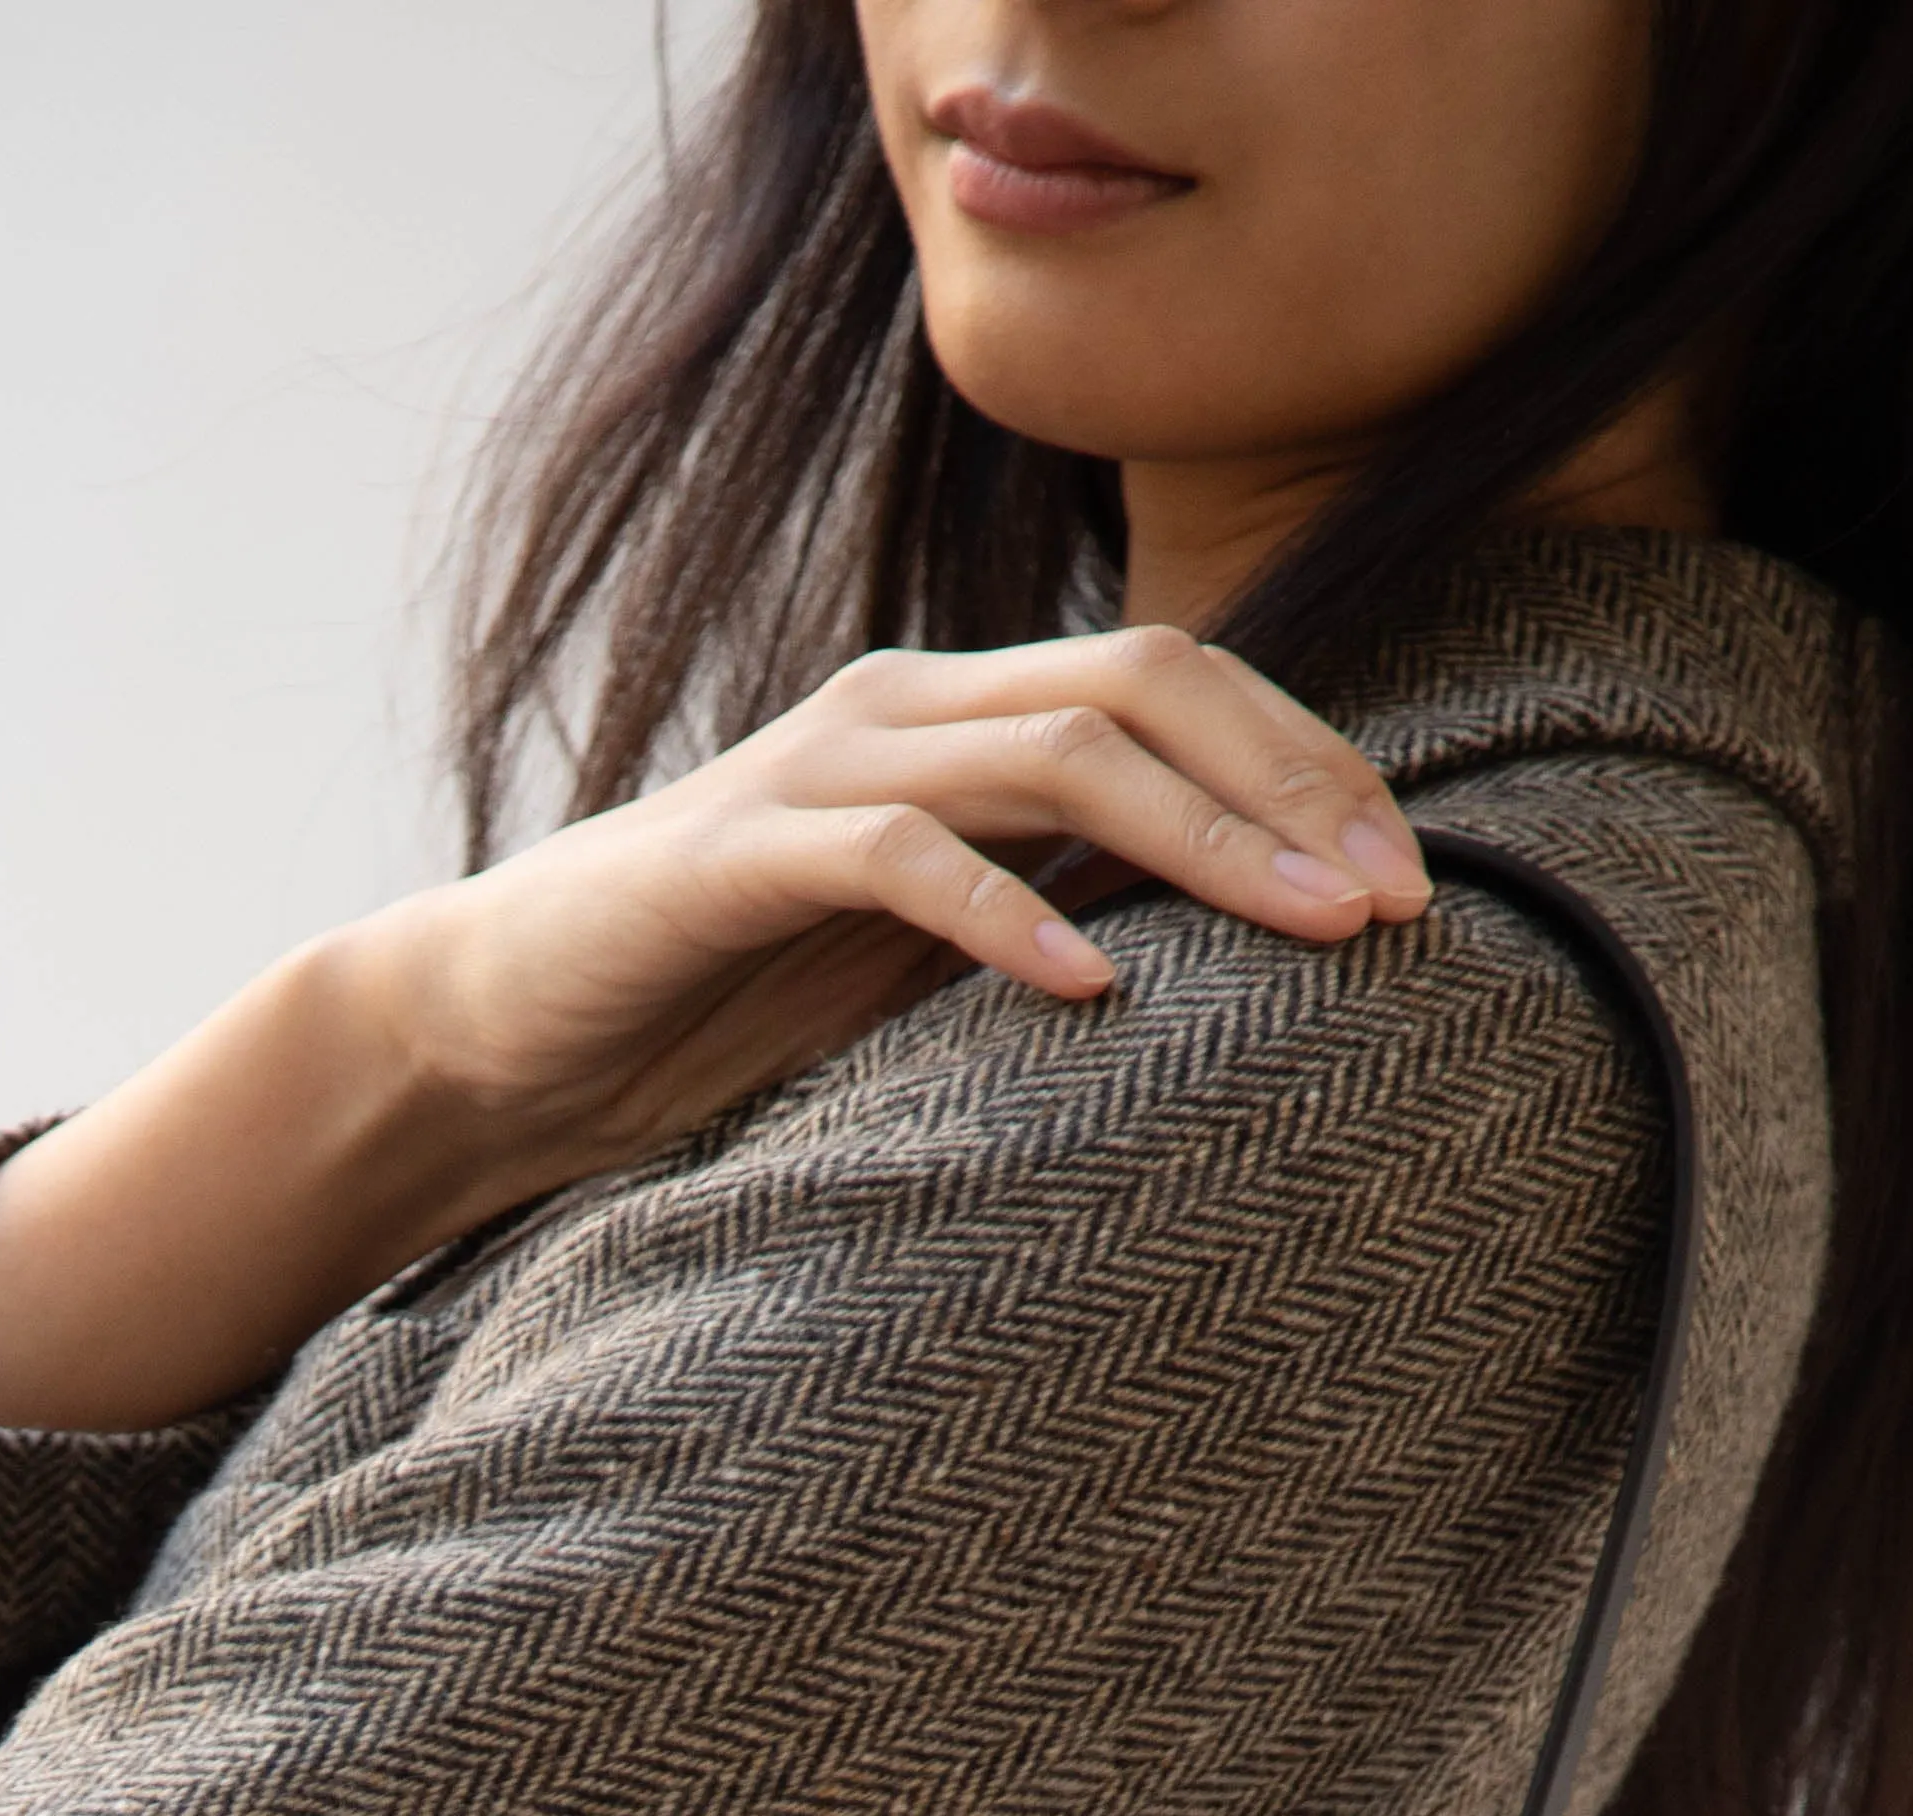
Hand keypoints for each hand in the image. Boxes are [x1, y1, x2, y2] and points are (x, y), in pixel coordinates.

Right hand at [361, 620, 1431, 1185]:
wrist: (505, 1034)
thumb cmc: (720, 1011)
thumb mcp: (924, 962)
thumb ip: (1051, 918)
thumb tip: (1227, 958)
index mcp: (961, 720)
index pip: (1183, 684)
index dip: (1309, 765)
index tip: (1407, 883)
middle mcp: (906, 708)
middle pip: (1151, 683)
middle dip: (1292, 787)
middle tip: (1391, 906)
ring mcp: (820, 768)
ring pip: (1056, 752)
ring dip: (1201, 838)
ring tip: (1302, 930)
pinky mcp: (737, 859)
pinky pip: (900, 858)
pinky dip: (1004, 919)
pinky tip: (1086, 990)